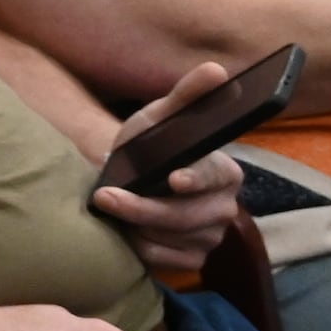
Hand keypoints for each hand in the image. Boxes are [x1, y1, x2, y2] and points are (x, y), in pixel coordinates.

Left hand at [92, 61, 252, 272]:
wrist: (128, 180)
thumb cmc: (148, 147)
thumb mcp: (160, 118)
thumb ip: (186, 95)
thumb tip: (215, 70)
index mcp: (225, 172)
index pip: (216, 177)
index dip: (196, 179)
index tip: (173, 178)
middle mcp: (225, 208)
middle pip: (189, 216)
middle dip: (143, 208)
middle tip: (106, 197)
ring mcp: (211, 237)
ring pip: (174, 239)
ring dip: (137, 226)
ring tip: (115, 209)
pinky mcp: (194, 260)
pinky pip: (167, 261)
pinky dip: (142, 248)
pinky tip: (128, 233)